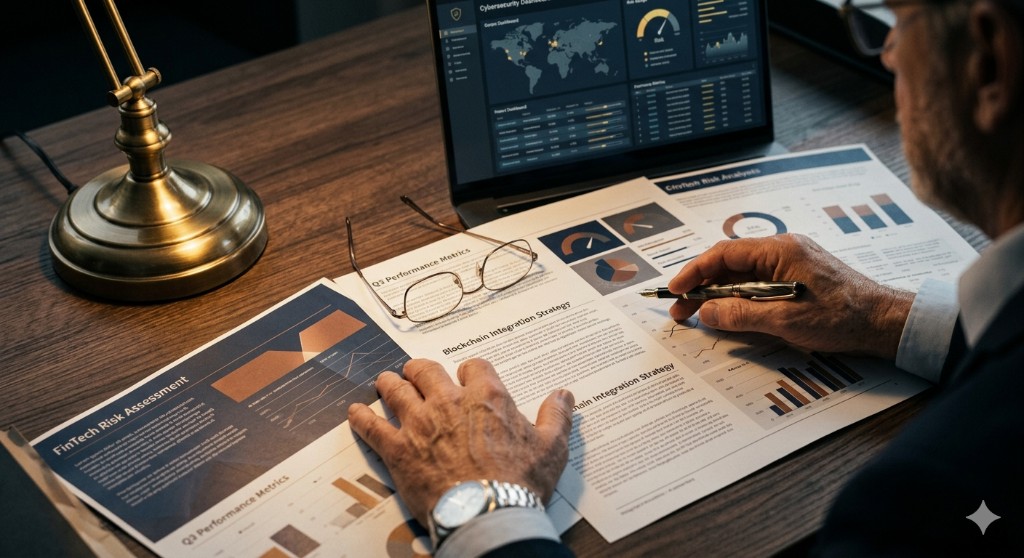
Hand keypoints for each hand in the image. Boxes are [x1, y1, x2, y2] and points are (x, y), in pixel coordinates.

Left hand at [347, 358, 574, 526]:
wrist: (489, 514)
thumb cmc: (520, 483)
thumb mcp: (551, 448)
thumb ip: (557, 416)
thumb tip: (566, 394)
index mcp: (486, 397)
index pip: (474, 366)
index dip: (469, 370)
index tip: (467, 377)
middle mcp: (449, 402)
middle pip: (426, 369)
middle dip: (420, 370)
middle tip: (417, 373)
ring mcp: (419, 424)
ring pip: (395, 389)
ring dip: (389, 383)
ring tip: (385, 382)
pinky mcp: (398, 450)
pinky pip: (372, 426)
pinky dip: (361, 417)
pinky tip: (354, 412)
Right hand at [667, 234, 912, 358]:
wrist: (885, 323)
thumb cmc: (842, 316)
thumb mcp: (785, 319)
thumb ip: (740, 314)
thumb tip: (705, 312)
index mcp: (780, 250)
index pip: (724, 254)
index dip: (694, 271)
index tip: (676, 289)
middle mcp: (783, 251)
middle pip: (730, 264)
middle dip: (702, 286)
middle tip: (681, 310)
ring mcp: (791, 265)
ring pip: (743, 276)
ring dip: (719, 295)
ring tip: (699, 315)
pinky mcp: (797, 280)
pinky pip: (758, 285)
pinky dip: (739, 299)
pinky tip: (728, 314)